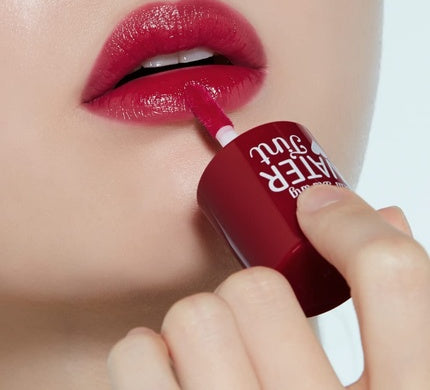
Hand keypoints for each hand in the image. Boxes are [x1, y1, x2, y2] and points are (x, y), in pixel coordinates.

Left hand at [107, 185, 429, 388]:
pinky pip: (137, 356)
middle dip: (254, 294)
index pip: (393, 273)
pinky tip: (173, 384)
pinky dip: (147, 358)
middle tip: (257, 328)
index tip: (317, 208)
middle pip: (257, 289)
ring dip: (200, 326)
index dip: (349, 222)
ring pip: (194, 315)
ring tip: (215, 363)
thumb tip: (390, 216)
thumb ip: (406, 312)